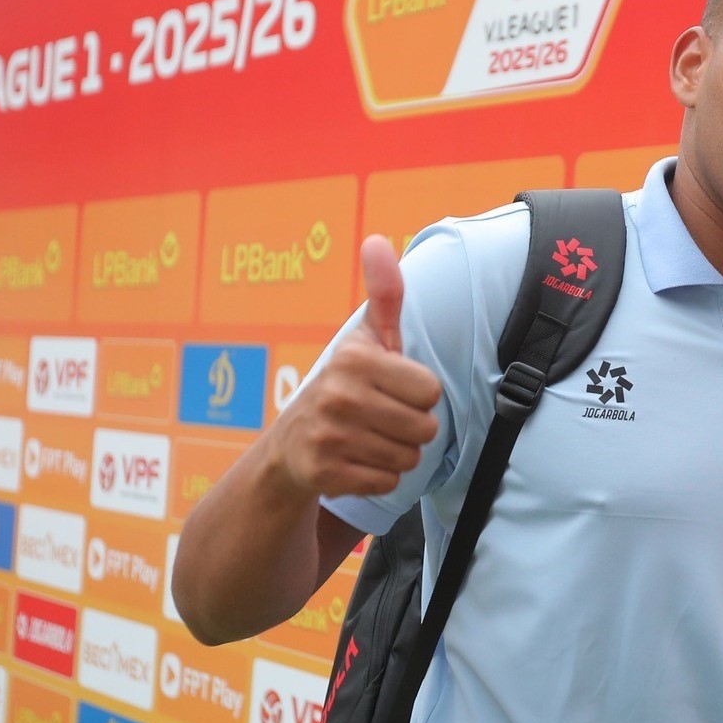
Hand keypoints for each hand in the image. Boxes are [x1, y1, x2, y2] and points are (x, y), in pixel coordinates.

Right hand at [265, 234, 442, 498]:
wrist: (291, 445)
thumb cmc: (346, 385)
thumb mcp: (367, 339)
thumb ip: (384, 295)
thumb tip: (378, 240)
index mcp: (355, 359)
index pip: (431, 391)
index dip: (417, 395)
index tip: (390, 391)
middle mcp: (338, 395)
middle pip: (425, 428)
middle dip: (410, 429)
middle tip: (380, 420)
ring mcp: (329, 436)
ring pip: (408, 458)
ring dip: (395, 453)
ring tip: (367, 440)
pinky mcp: (324, 473)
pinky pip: (387, 482)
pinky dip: (377, 477)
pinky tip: (355, 461)